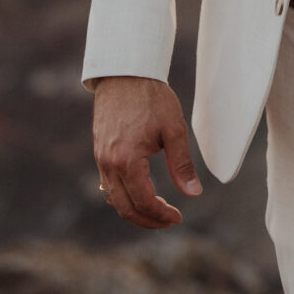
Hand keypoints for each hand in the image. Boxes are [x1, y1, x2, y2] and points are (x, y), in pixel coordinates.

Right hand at [93, 76, 203, 228]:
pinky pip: (108, 184)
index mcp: (127, 160)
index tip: (178, 217)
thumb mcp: (174, 129)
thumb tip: (194, 193)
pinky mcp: (99, 151)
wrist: (125, 72)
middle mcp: (108, 164)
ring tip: (158, 209)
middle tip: (169, 220)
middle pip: (124, 207)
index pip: (143, 201)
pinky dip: (124, 195)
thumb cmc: (152, 97)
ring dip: (134, 209)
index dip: (161, 214)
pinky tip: (141, 192)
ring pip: (114, 198)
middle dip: (147, 220)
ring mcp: (100, 158)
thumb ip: (182, 164)